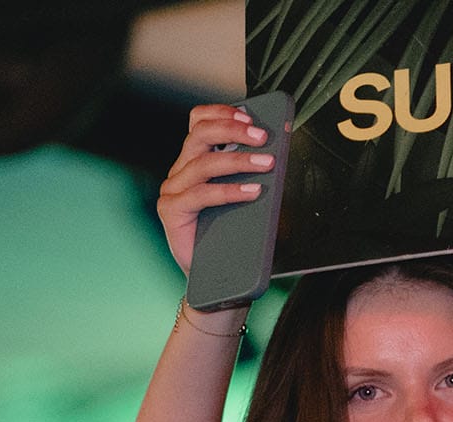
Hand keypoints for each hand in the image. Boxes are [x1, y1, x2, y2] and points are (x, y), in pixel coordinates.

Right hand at [159, 104, 275, 274]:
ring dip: (238, 160)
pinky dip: (229, 190)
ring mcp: (174, 190)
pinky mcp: (172, 211)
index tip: (250, 114)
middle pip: (200, 134)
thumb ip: (254, 174)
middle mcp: (181, 170)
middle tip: (262, 137)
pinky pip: (200, 194)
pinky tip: (252, 191)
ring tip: (267, 163)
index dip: (221, 112)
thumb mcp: (247, 198)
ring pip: (203, 163)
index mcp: (196, 159)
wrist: (216, 277)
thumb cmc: (233, 235)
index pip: (199, 121)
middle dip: (233, 129)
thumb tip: (280, 156)